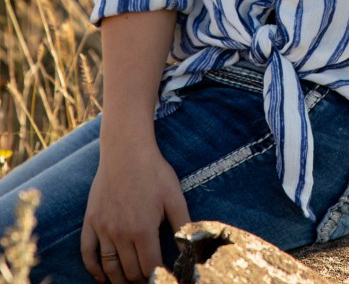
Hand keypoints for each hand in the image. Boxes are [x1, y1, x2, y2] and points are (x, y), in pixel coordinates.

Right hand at [81, 142, 189, 282]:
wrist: (125, 150)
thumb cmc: (153, 171)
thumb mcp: (174, 196)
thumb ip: (183, 225)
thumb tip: (189, 251)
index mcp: (143, 229)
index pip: (150, 268)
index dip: (159, 276)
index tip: (164, 276)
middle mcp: (121, 233)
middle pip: (130, 272)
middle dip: (141, 280)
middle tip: (149, 280)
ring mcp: (103, 229)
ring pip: (110, 268)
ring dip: (120, 281)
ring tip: (130, 283)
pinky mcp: (91, 222)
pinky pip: (88, 254)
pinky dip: (94, 270)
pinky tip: (102, 278)